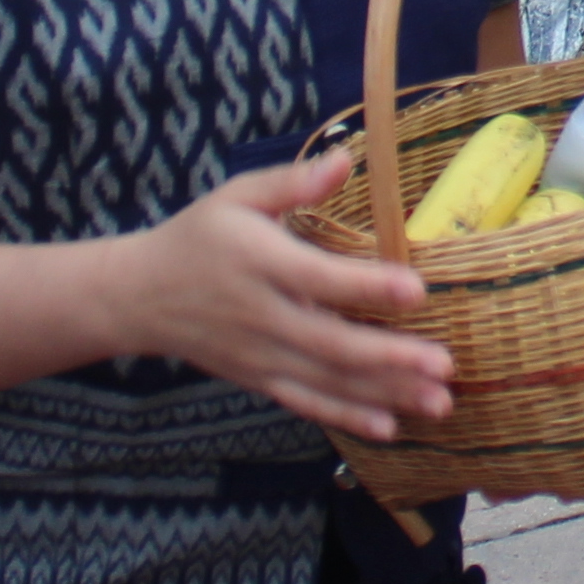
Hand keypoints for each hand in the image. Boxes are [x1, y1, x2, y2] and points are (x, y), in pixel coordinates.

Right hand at [100, 151, 457, 445]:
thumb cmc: (199, 237)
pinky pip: (306, 402)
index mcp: (259, 263)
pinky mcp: (259, 380)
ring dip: (385, 394)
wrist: (139, 297)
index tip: (419, 290)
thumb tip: (345, 158)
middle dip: (391, 358)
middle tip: (444, 365)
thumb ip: (292, 183)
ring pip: (327, 380)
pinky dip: (346, 416)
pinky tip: (389, 425)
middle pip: (331, 342)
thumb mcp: (237, 197)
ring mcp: (260, 356)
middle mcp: (261, 316)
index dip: (368, 285)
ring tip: (438, 402)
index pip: (319, 278)